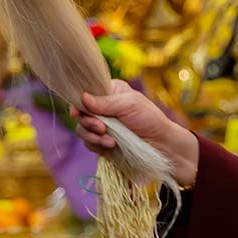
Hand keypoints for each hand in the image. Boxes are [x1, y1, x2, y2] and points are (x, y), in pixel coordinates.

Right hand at [71, 80, 198, 185]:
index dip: (78, 104)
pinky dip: (97, 146)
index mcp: (109, 92)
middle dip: (89, 123)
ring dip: (94, 137)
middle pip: (81, 114)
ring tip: (111, 141)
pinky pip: (89, 144)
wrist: (161, 145)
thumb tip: (82, 97)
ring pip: (82, 130)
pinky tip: (111, 146)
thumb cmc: (150, 119)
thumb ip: (105, 102)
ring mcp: (102, 126)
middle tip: (102, 128)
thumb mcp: (129, 104)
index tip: (77, 113)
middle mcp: (103, 107)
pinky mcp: (102, 142)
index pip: (85, 94)